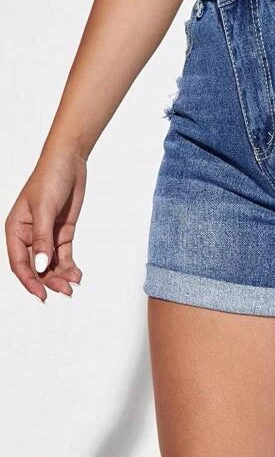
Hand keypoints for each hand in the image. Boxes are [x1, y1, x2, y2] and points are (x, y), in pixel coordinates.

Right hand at [5, 149, 85, 300]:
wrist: (69, 162)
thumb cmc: (49, 179)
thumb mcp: (44, 209)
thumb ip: (42, 238)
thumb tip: (40, 265)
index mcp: (16, 229)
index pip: (19, 262)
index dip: (29, 280)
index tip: (41, 294)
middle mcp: (29, 235)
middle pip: (36, 266)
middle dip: (49, 280)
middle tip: (65, 291)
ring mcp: (46, 235)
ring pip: (51, 263)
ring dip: (60, 275)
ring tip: (73, 284)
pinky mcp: (62, 232)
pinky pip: (63, 254)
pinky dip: (69, 265)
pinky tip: (76, 274)